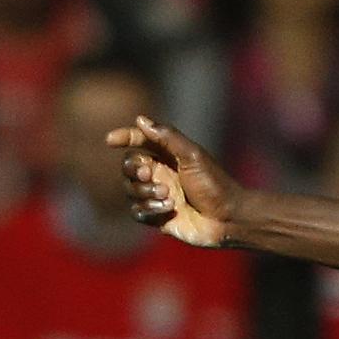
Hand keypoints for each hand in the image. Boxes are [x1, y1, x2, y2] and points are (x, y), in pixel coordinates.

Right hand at [113, 116, 240, 248]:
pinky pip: (138, 212)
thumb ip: (167, 137)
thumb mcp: (192, 155)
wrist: (228, 218)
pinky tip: (169, 209)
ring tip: (168, 196)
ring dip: (145, 192)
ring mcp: (158, 196)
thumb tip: (140, 120)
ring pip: (131, 191)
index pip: (139, 141)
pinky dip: (149, 210)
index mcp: (168, 156)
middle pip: (129, 167)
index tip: (110, 141)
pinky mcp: (158, 217)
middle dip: (134, 171)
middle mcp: (160, 174)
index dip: (124, 138)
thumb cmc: (215, 183)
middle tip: (149, 176)